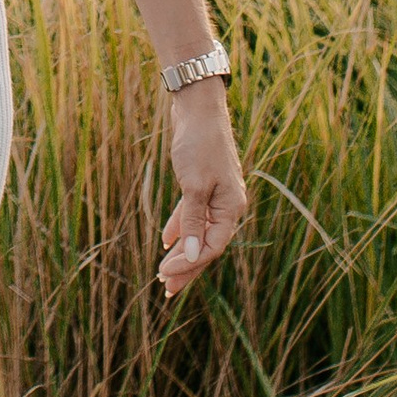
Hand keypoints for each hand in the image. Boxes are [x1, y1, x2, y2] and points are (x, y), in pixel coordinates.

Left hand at [158, 91, 247, 296]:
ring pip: (199, 231)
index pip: (212, 247)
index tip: (165, 275)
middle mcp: (228, 204)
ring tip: (164, 272)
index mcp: (232, 207)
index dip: (189, 264)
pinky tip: (167, 239)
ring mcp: (216, 194)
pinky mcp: (202, 183)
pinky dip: (180, 226)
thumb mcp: (193, 185)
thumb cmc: (199, 144)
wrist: (198, 107)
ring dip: (182, 251)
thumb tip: (192, 255)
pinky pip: (192, 213)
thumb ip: (192, 220)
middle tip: (167, 289)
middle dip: (187, 267)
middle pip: (206, 244)